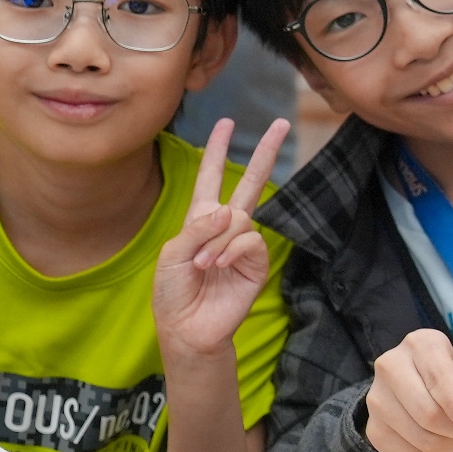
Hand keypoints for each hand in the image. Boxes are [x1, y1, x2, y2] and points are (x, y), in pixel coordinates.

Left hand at [152, 117, 287, 361]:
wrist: (187, 328)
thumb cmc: (173, 292)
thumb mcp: (172, 253)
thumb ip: (198, 228)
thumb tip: (231, 210)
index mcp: (201, 219)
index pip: (211, 177)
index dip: (218, 150)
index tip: (226, 123)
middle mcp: (226, 227)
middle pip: (250, 182)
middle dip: (265, 153)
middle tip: (281, 123)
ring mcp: (243, 244)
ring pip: (240, 218)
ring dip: (216, 240)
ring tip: (202, 265)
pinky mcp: (257, 263)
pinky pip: (249, 240)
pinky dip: (230, 251)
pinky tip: (217, 266)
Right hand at [365, 329, 452, 451]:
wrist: (421, 383)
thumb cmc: (452, 376)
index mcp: (420, 345)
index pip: (438, 378)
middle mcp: (390, 366)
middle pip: (426, 412)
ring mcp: (376, 398)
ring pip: (417, 437)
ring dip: (447, 447)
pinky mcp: (373, 426)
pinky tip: (441, 446)